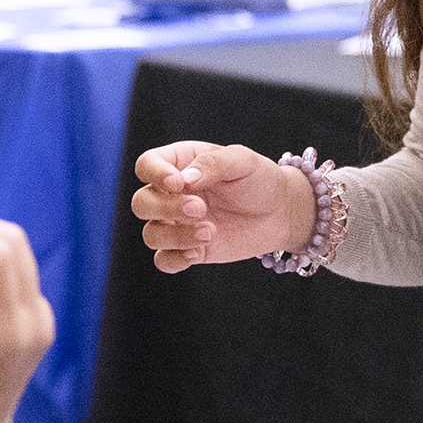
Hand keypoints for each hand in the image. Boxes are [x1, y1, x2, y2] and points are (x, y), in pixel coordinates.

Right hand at [130, 141, 313, 270]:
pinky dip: (174, 259)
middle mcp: (172, 195)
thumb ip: (212, 163)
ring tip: (209, 231)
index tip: (179, 183)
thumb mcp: (242, 161)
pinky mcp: (188, 250)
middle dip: (166, 208)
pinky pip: (163, 260)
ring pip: (151, 234)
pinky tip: (196, 253)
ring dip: (175, 236)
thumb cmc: (259, 180)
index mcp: (179, 164)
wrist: (280, 212)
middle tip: (200, 209)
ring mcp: (177, 224)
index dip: (154, 174)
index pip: (146, 165)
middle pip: (142, 203)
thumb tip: (184, 180)